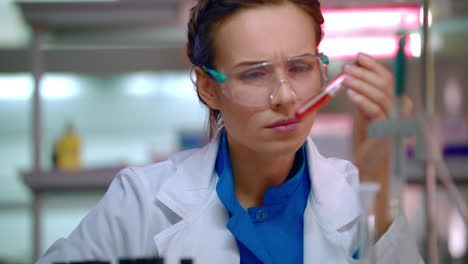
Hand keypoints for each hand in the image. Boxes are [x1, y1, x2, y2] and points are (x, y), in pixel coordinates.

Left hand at [343, 53, 412, 239]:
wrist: (369, 167)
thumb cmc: (366, 140)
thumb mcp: (363, 114)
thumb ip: (362, 96)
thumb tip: (352, 73)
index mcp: (391, 103)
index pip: (387, 79)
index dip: (374, 66)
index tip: (359, 56)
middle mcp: (395, 110)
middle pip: (385, 85)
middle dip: (365, 73)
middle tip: (348, 67)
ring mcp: (393, 122)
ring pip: (380, 96)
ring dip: (361, 84)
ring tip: (345, 78)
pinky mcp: (386, 133)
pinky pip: (375, 112)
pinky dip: (362, 100)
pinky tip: (350, 94)